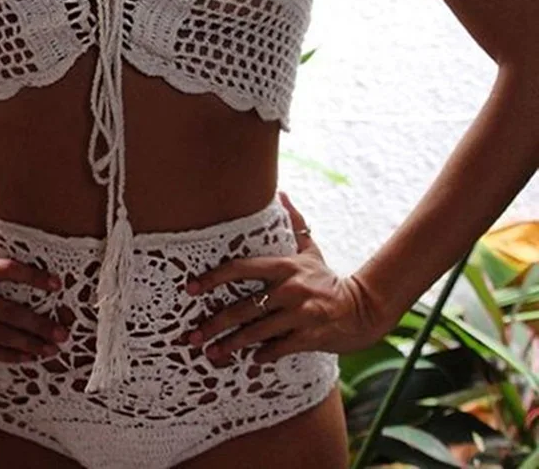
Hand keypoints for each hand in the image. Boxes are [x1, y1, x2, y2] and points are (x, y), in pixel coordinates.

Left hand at [182, 191, 389, 365]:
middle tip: (192, 335)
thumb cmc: (327, 278)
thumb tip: (282, 193)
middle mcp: (290, 288)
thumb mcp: (310, 250)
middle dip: (215, 323)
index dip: (214, 278)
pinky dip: (263, 355)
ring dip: (231, 345)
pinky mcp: (311, 336)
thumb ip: (294, 223)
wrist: (362, 308)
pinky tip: (249, 361)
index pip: (241, 268)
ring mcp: (301, 313)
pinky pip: (279, 348)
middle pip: (244, 307)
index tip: (191, 289)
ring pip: (257, 331)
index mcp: (284, 266)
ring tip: (211, 354)